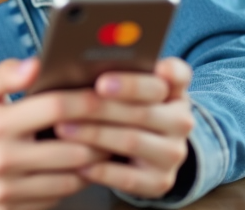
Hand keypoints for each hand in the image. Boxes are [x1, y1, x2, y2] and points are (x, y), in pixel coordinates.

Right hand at [0, 59, 105, 209]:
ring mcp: (5, 194)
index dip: (87, 101)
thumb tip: (35, 64)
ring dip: (91, 163)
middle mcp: (2, 161)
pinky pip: (54, 200)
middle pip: (73, 150)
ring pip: (71, 180)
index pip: (56, 109)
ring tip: (101, 146)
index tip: (107, 95)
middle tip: (116, 124)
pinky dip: (69, 184)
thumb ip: (5, 73)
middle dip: (101, 136)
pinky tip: (74, 168)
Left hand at [53, 58, 194, 199]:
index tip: (109, 79)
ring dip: (94, 135)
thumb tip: (67, 62)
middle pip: (143, 109)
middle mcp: (181, 120)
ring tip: (62, 129)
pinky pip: (129, 177)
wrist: (146, 155)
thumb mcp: (127, 89)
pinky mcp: (160, 182)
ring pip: (132, 141)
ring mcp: (173, 152)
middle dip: (102, 106)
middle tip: (71, 102)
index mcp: (174, 88)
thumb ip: (110, 71)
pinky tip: (78, 162)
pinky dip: (101, 170)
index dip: (146, 75)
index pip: (175, 74)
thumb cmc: (126, 109)